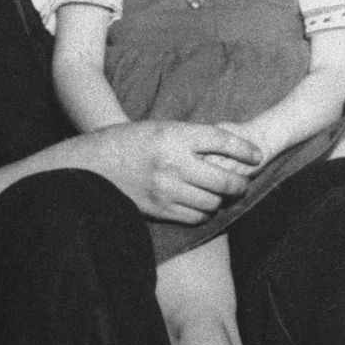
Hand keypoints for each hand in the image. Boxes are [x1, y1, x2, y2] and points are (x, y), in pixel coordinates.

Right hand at [73, 121, 260, 223]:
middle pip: (225, 179)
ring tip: (217, 195)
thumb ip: (188, 137)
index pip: (222, 140)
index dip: (245, 149)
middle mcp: (172, 163)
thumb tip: (225, 148)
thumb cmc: (124, 143)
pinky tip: (198, 204)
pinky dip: (202, 212)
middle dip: (239, 183)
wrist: (88, 166)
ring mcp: (166, 189)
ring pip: (213, 201)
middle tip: (240, 183)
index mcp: (172, 136)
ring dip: (219, 200)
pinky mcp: (159, 209)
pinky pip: (195, 216)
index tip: (256, 155)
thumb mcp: (157, 128)